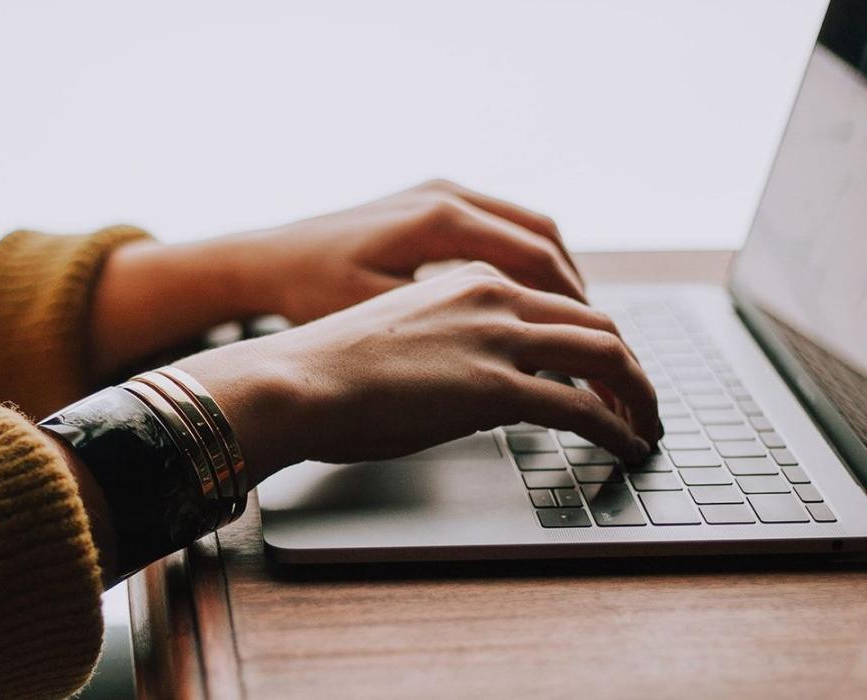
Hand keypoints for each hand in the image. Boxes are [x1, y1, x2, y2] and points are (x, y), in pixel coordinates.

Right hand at [174, 263, 660, 482]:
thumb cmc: (327, 369)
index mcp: (468, 278)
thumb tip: (472, 384)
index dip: (594, 337)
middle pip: (596, 322)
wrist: (293, 380)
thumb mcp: (401, 335)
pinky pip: (583, 408)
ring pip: (606, 355)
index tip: (605, 370)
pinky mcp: (496, 387)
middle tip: (640, 401)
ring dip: (638, 395)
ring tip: (645, 426)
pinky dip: (617, 428)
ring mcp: (497, 339)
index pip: (558, 301)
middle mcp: (493, 296)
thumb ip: (450, 344)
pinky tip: (626, 447)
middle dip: (630, 366)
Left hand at [230, 179, 584, 323]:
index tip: (596, 348)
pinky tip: (530, 302)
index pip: (537, 261)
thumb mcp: (381, 318)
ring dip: (557, 276)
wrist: (266, 260)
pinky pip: (500, 226)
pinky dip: (527, 262)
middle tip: (600, 343)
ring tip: (575, 326)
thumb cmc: (311, 293)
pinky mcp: (430, 202)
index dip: (573, 308)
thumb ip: (450, 332)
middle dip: (578, 294)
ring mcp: (440, 193)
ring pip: (528, 229)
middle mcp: (447, 196)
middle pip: (544, 239)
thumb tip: (519, 363)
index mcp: (440, 220)